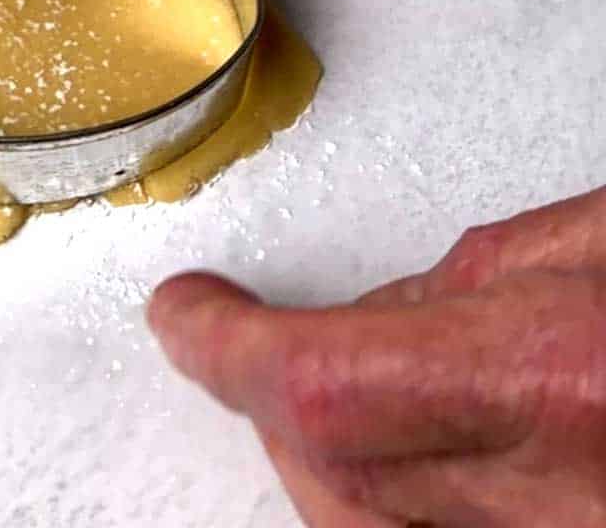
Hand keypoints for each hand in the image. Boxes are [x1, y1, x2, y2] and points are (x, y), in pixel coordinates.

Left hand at [148, 186, 605, 525]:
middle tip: (246, 332)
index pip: (319, 384)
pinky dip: (383, 504)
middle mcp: (548, 501)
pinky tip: (396, 457)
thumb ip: (480, 272)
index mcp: (548, 380)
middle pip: (330, 466)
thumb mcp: (604, 244)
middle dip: (267, 390)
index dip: (225, 346)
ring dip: (316, 456)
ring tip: (323, 387)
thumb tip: (385, 304)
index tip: (182, 312)